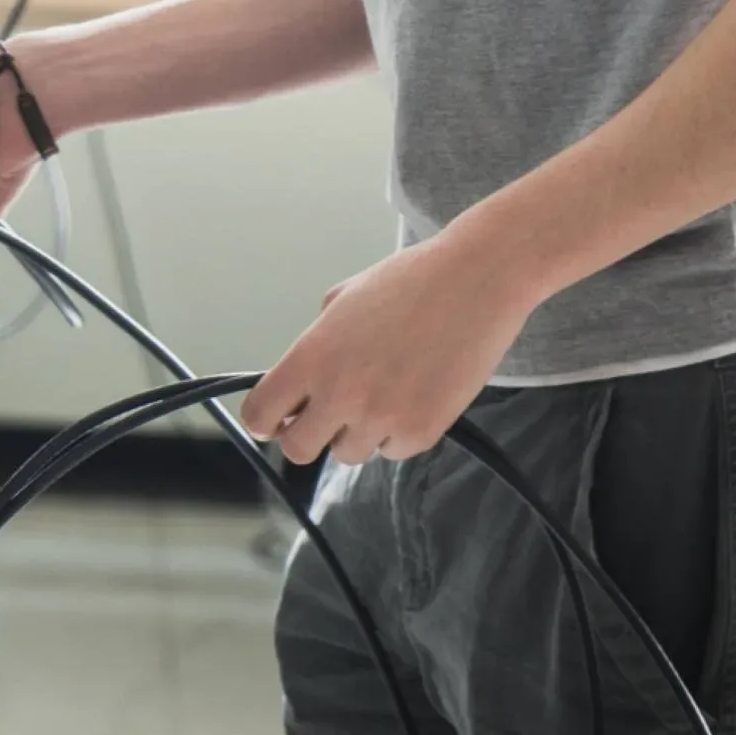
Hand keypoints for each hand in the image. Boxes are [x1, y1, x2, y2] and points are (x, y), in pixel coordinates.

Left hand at [237, 225, 545, 464]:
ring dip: (357, 431)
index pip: (260, 414)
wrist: (474, 282)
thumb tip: (301, 384)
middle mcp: (341, 393)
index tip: (275, 420)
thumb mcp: (342, 300)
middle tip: (326, 416)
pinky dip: (398, 431)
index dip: (265, 421)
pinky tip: (414, 393)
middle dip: (308, 435)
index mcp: (312, 356)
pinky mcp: (421, 432)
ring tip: (383, 391)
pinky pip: (393, 450)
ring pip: (349, 453)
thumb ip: (315, 346)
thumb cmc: (410, 283)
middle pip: (298, 450)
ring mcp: (382, 417)